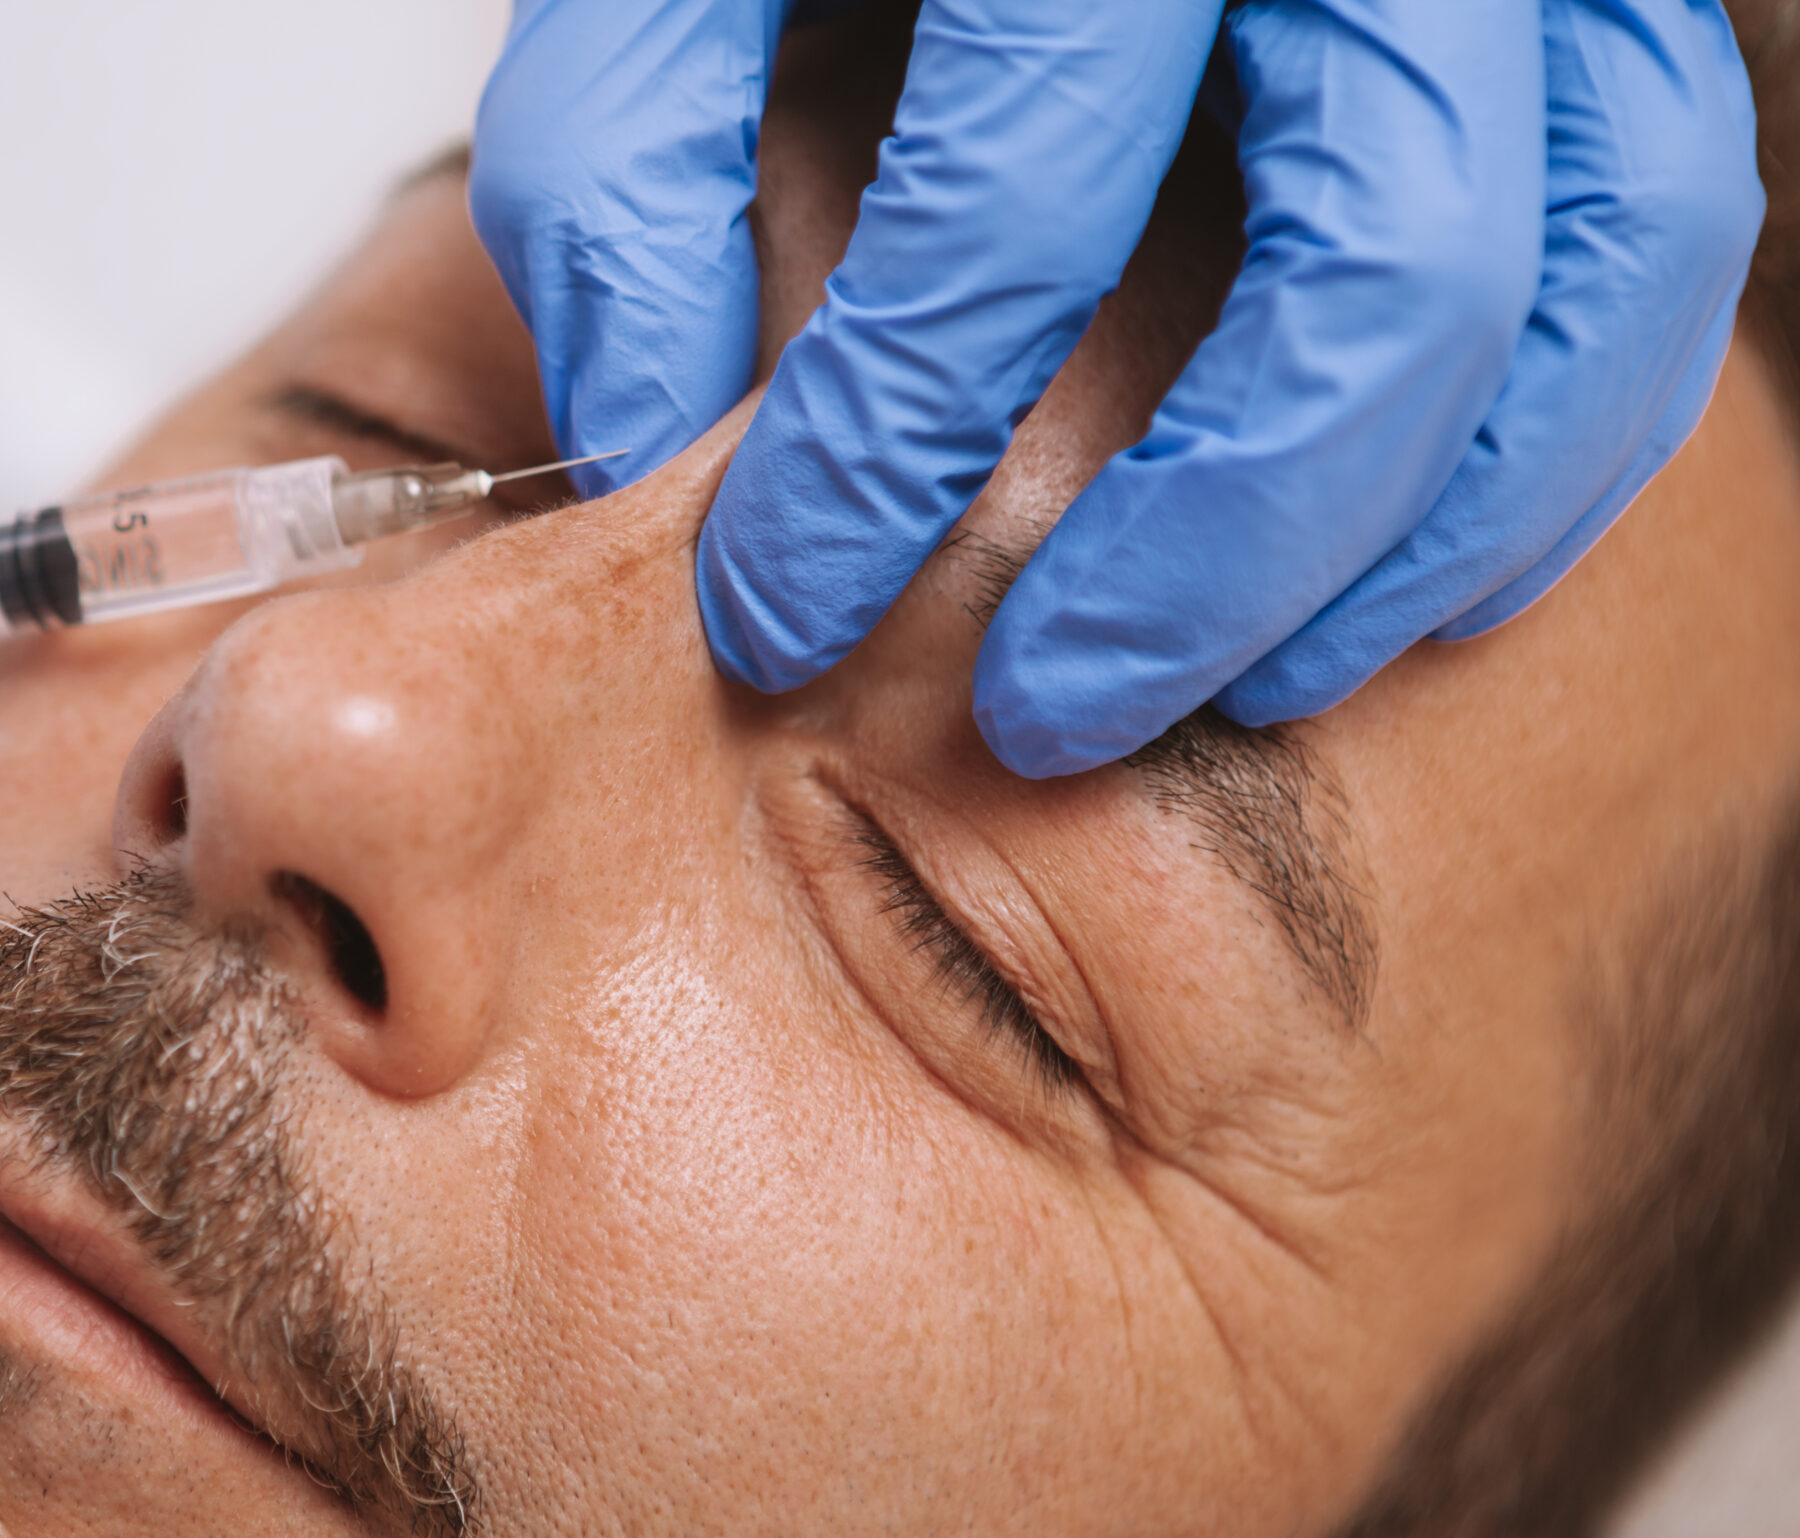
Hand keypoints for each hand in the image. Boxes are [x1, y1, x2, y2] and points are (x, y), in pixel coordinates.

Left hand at [471, 0, 1761, 775]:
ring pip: (1577, 281)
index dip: (878, 459)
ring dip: (1410, 537)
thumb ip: (628, 170)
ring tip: (1237, 692)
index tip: (774, 617)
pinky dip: (1558, 451)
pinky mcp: (1604, 14)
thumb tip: (649, 434)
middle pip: (1375, 277)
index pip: (1010, 218)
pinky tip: (1400, 579)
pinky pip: (1660, 247)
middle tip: (1039, 717)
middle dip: (1203, 554)